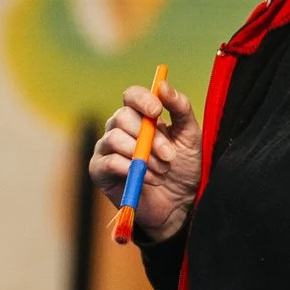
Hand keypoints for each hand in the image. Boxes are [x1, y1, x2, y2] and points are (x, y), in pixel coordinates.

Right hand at [86, 79, 201, 242]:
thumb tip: (163, 85)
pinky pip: (108, 162)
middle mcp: (118, 128)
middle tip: (169, 156)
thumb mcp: (189, 136)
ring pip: (115, 138)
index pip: (131, 95)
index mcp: (139, 116)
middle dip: (149, 137)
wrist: (179, 205)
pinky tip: (148, 179)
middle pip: (122, 117)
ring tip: (162, 171)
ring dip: (142, 156)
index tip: (157, 111)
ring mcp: (106, 149)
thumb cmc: (183, 168)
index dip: (142, 99)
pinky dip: (131, 169)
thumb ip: (180, 108)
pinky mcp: (99, 170)